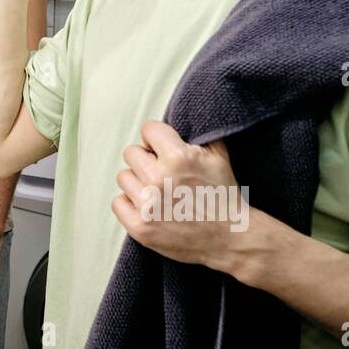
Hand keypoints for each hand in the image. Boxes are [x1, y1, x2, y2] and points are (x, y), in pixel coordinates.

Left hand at [112, 121, 250, 270]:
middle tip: (162, 172)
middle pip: (131, 152)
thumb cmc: (223, 194)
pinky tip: (147, 206)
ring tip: (156, 191)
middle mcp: (159, 179)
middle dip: (146, 160)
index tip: (163, 148)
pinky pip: (117, 202)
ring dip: (137, 182)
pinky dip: (129, 203)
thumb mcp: (218, 155)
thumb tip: (184, 111)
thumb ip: (198, 131)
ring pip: (123, 177)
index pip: (148, 129)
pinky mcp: (140, 227)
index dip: (156, 138)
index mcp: (178, 157)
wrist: (231, 237)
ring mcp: (148, 205)